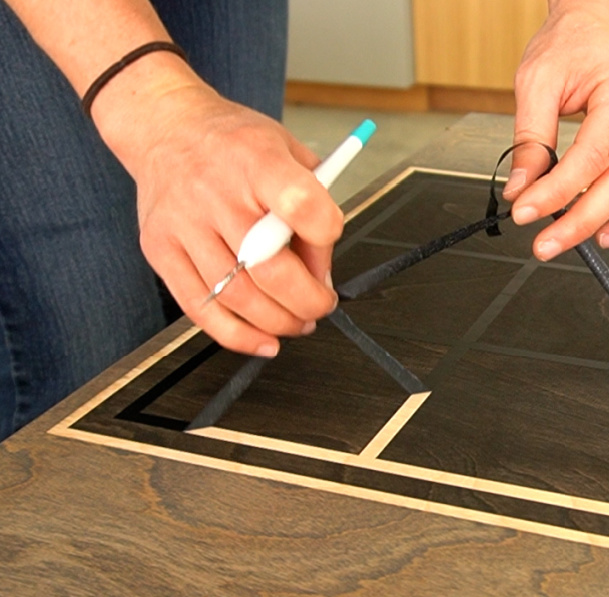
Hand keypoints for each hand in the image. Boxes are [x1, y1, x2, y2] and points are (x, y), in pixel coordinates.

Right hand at [97, 77, 341, 356]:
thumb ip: (315, 207)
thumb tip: (323, 274)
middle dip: (308, 300)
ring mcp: (183, 224)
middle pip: (268, 268)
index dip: (325, 232)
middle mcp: (215, 193)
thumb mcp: (288, 152)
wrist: (165, 126)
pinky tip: (264, 340)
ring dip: (279, 322)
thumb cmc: (235, 143)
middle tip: (322, 304)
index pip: (299, 203)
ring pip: (237, 296)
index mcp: (256, 160)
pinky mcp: (160, 250)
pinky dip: (238, 335)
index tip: (330, 240)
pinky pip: (201, 308)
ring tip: (298, 321)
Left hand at [504, 1, 608, 260]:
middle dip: (581, 223)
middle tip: (545, 245)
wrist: (597, 27)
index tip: (525, 212)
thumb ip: (530, 137)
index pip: (591, 158)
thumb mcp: (536, 81)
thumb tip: (521, 188)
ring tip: (596, 240)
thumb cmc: (571, 47)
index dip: (556, 193)